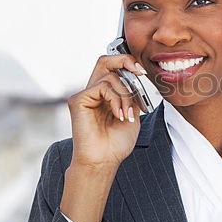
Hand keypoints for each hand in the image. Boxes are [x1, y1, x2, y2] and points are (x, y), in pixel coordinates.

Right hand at [67, 54, 147, 171]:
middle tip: (140, 72)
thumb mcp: (132, 113)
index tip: (143, 72)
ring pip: (110, 77)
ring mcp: (85, 95)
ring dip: (126, 95)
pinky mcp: (78, 100)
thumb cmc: (116, 143)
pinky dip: (116, 100)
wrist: (104, 160)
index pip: (113, 67)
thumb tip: (137, 76)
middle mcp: (93, 91)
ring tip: (126, 114)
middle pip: (105, 60)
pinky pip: (103, 87)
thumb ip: (132, 94)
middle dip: (125, 61)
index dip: (128, 63)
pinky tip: (118, 115)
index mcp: (105, 94)